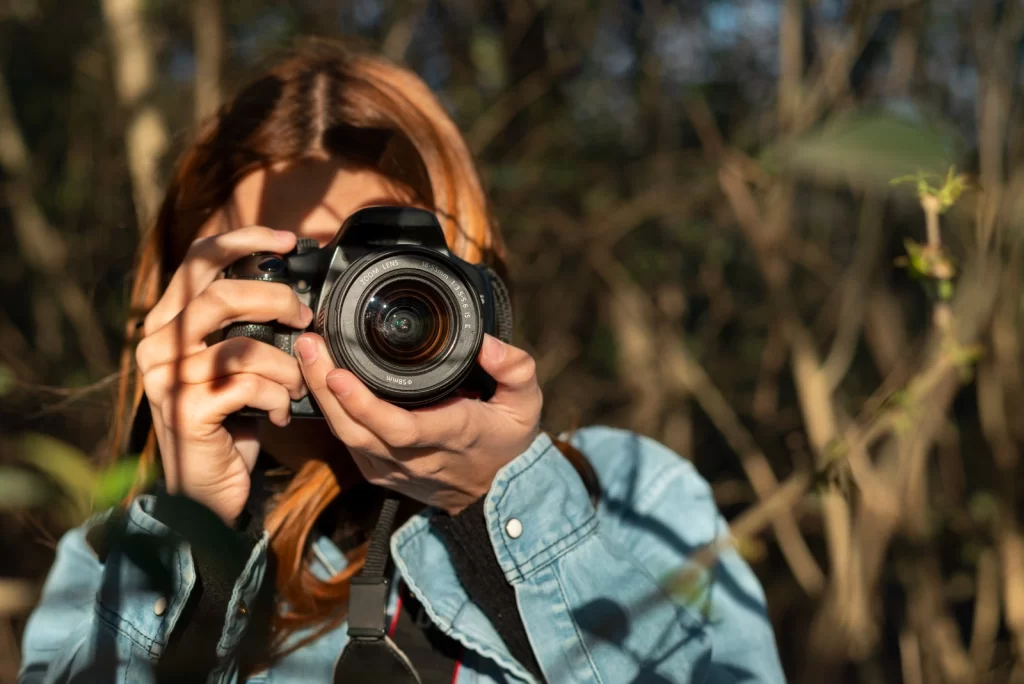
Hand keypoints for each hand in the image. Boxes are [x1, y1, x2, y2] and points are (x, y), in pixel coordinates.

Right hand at [135, 226, 311, 522]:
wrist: (205, 490)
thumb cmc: (230, 422)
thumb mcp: (236, 366)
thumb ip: (248, 328)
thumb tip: (298, 296)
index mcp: (169, 322)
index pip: (199, 260)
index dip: (243, 240)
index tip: (288, 239)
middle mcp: (158, 344)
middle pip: (220, 296)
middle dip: (276, 302)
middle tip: (306, 320)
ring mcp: (167, 378)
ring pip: (243, 346)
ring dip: (285, 367)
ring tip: (295, 387)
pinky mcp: (186, 410)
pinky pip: (248, 386)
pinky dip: (277, 399)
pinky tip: (279, 415)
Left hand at [294, 333, 542, 513]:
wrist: (497, 493)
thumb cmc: (509, 441)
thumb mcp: (527, 403)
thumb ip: (515, 369)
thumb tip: (487, 344)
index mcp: (453, 435)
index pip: (401, 427)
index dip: (364, 404)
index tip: (338, 373)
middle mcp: (418, 457)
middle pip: (360, 431)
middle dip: (327, 389)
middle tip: (310, 346)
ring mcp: (395, 470)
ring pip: (348, 438)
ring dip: (322, 398)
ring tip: (308, 354)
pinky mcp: (381, 473)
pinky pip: (349, 444)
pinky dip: (330, 413)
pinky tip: (319, 381)